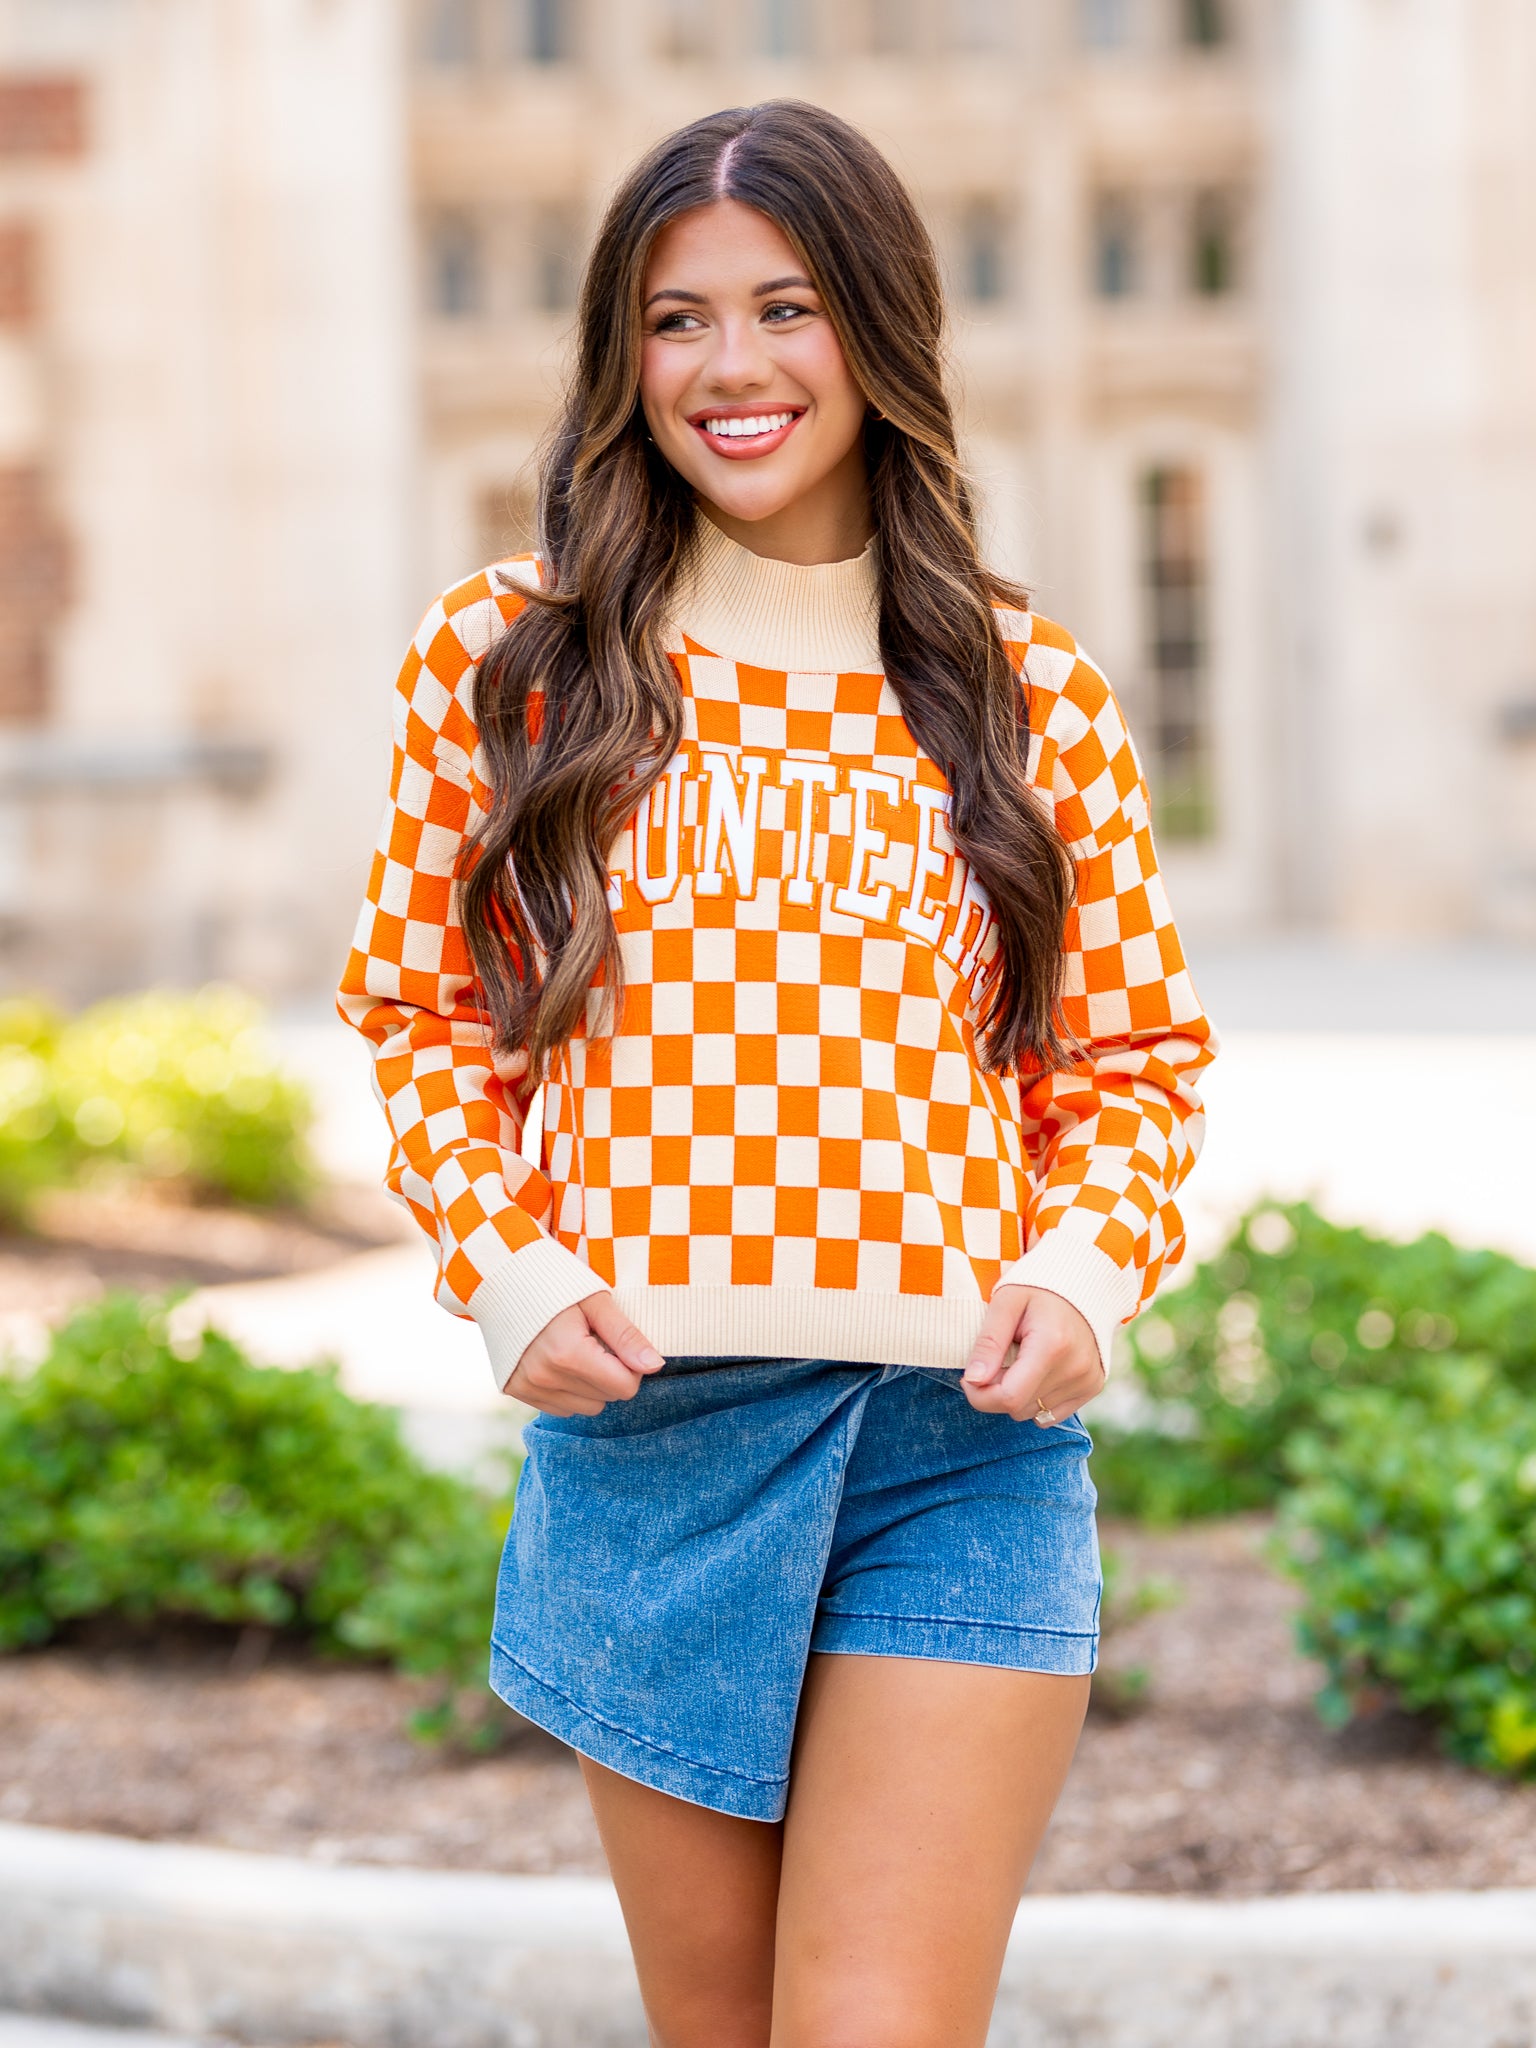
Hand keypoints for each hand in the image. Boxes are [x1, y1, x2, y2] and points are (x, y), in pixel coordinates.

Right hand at [504, 1292, 664, 1415]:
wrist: (502, 1279)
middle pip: (607, 1399)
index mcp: (568, 1353)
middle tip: (596, 1342)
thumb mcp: (596, 1301)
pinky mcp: (516, 1391)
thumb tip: (655, 1366)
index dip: (631, 1366)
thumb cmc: (556, 1284)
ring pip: (586, 1408)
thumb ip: (626, 1336)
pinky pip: (561, 1408)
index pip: (625, 1387)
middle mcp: (545, 1377)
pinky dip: (568, 1390)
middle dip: (611, 1374)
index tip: (620, 1344)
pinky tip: (559, 1362)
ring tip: (577, 1350)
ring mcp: (528, 1387)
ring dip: (591, 1386)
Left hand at [962, 1284, 1105, 1424]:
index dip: (980, 1395)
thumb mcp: (1005, 1303)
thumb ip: (989, 1343)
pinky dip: (1038, 1399)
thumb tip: (973, 1381)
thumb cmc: (1038, 1287)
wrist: (1085, 1281)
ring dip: (1018, 1394)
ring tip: (1023, 1359)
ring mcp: (1087, 1380)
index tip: (970, 1377)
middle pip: (1019, 1408)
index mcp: (1052, 1345)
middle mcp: (1075, 1369)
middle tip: (998, 1359)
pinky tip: (1039, 1371)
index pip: (1009, 1397)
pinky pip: (1053, 1414)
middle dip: (997, 1391)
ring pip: (1034, 1414)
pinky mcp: (1093, 1386)